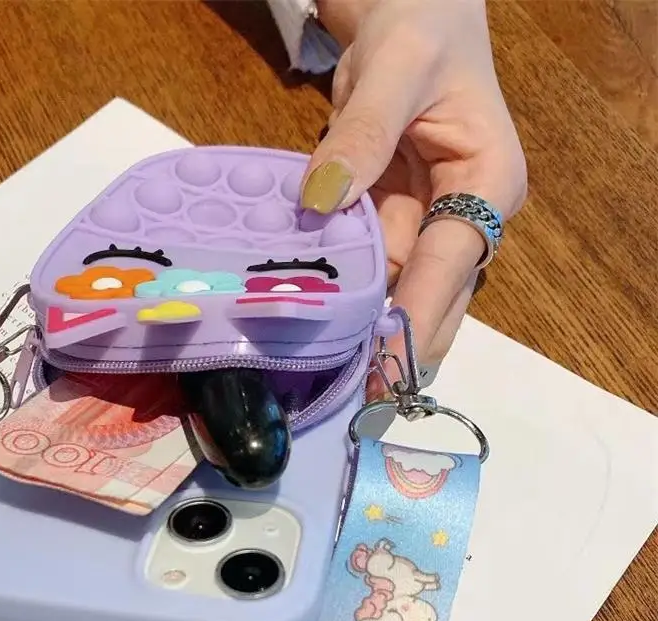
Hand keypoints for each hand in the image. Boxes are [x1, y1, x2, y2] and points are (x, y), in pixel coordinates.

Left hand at [300, 0, 527, 399]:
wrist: (409, 13)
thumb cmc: (421, 28)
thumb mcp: (395, 67)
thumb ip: (362, 132)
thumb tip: (323, 197)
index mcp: (489, 180)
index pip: (451, 260)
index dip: (418, 315)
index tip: (389, 364)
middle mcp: (464, 214)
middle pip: (434, 296)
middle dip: (399, 347)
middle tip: (359, 399)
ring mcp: (427, 224)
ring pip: (397, 293)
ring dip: (367, 333)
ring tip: (333, 381)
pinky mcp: (392, 224)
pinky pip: (367, 269)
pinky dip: (343, 298)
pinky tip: (314, 330)